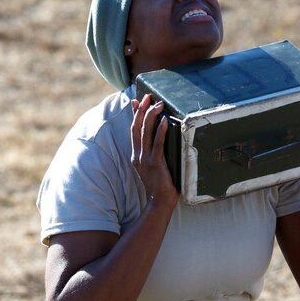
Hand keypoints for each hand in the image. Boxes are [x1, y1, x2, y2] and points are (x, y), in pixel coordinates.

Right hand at [130, 95, 179, 209]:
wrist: (159, 203)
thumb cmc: (160, 187)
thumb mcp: (153, 168)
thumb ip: (154, 155)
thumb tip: (161, 142)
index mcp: (136, 156)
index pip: (133, 130)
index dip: (135, 114)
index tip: (137, 101)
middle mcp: (138, 155)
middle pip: (137, 127)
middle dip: (142, 110)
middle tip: (148, 97)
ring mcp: (145, 159)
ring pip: (145, 132)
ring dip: (151, 115)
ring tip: (158, 104)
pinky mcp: (156, 164)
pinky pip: (158, 143)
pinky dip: (161, 131)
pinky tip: (165, 121)